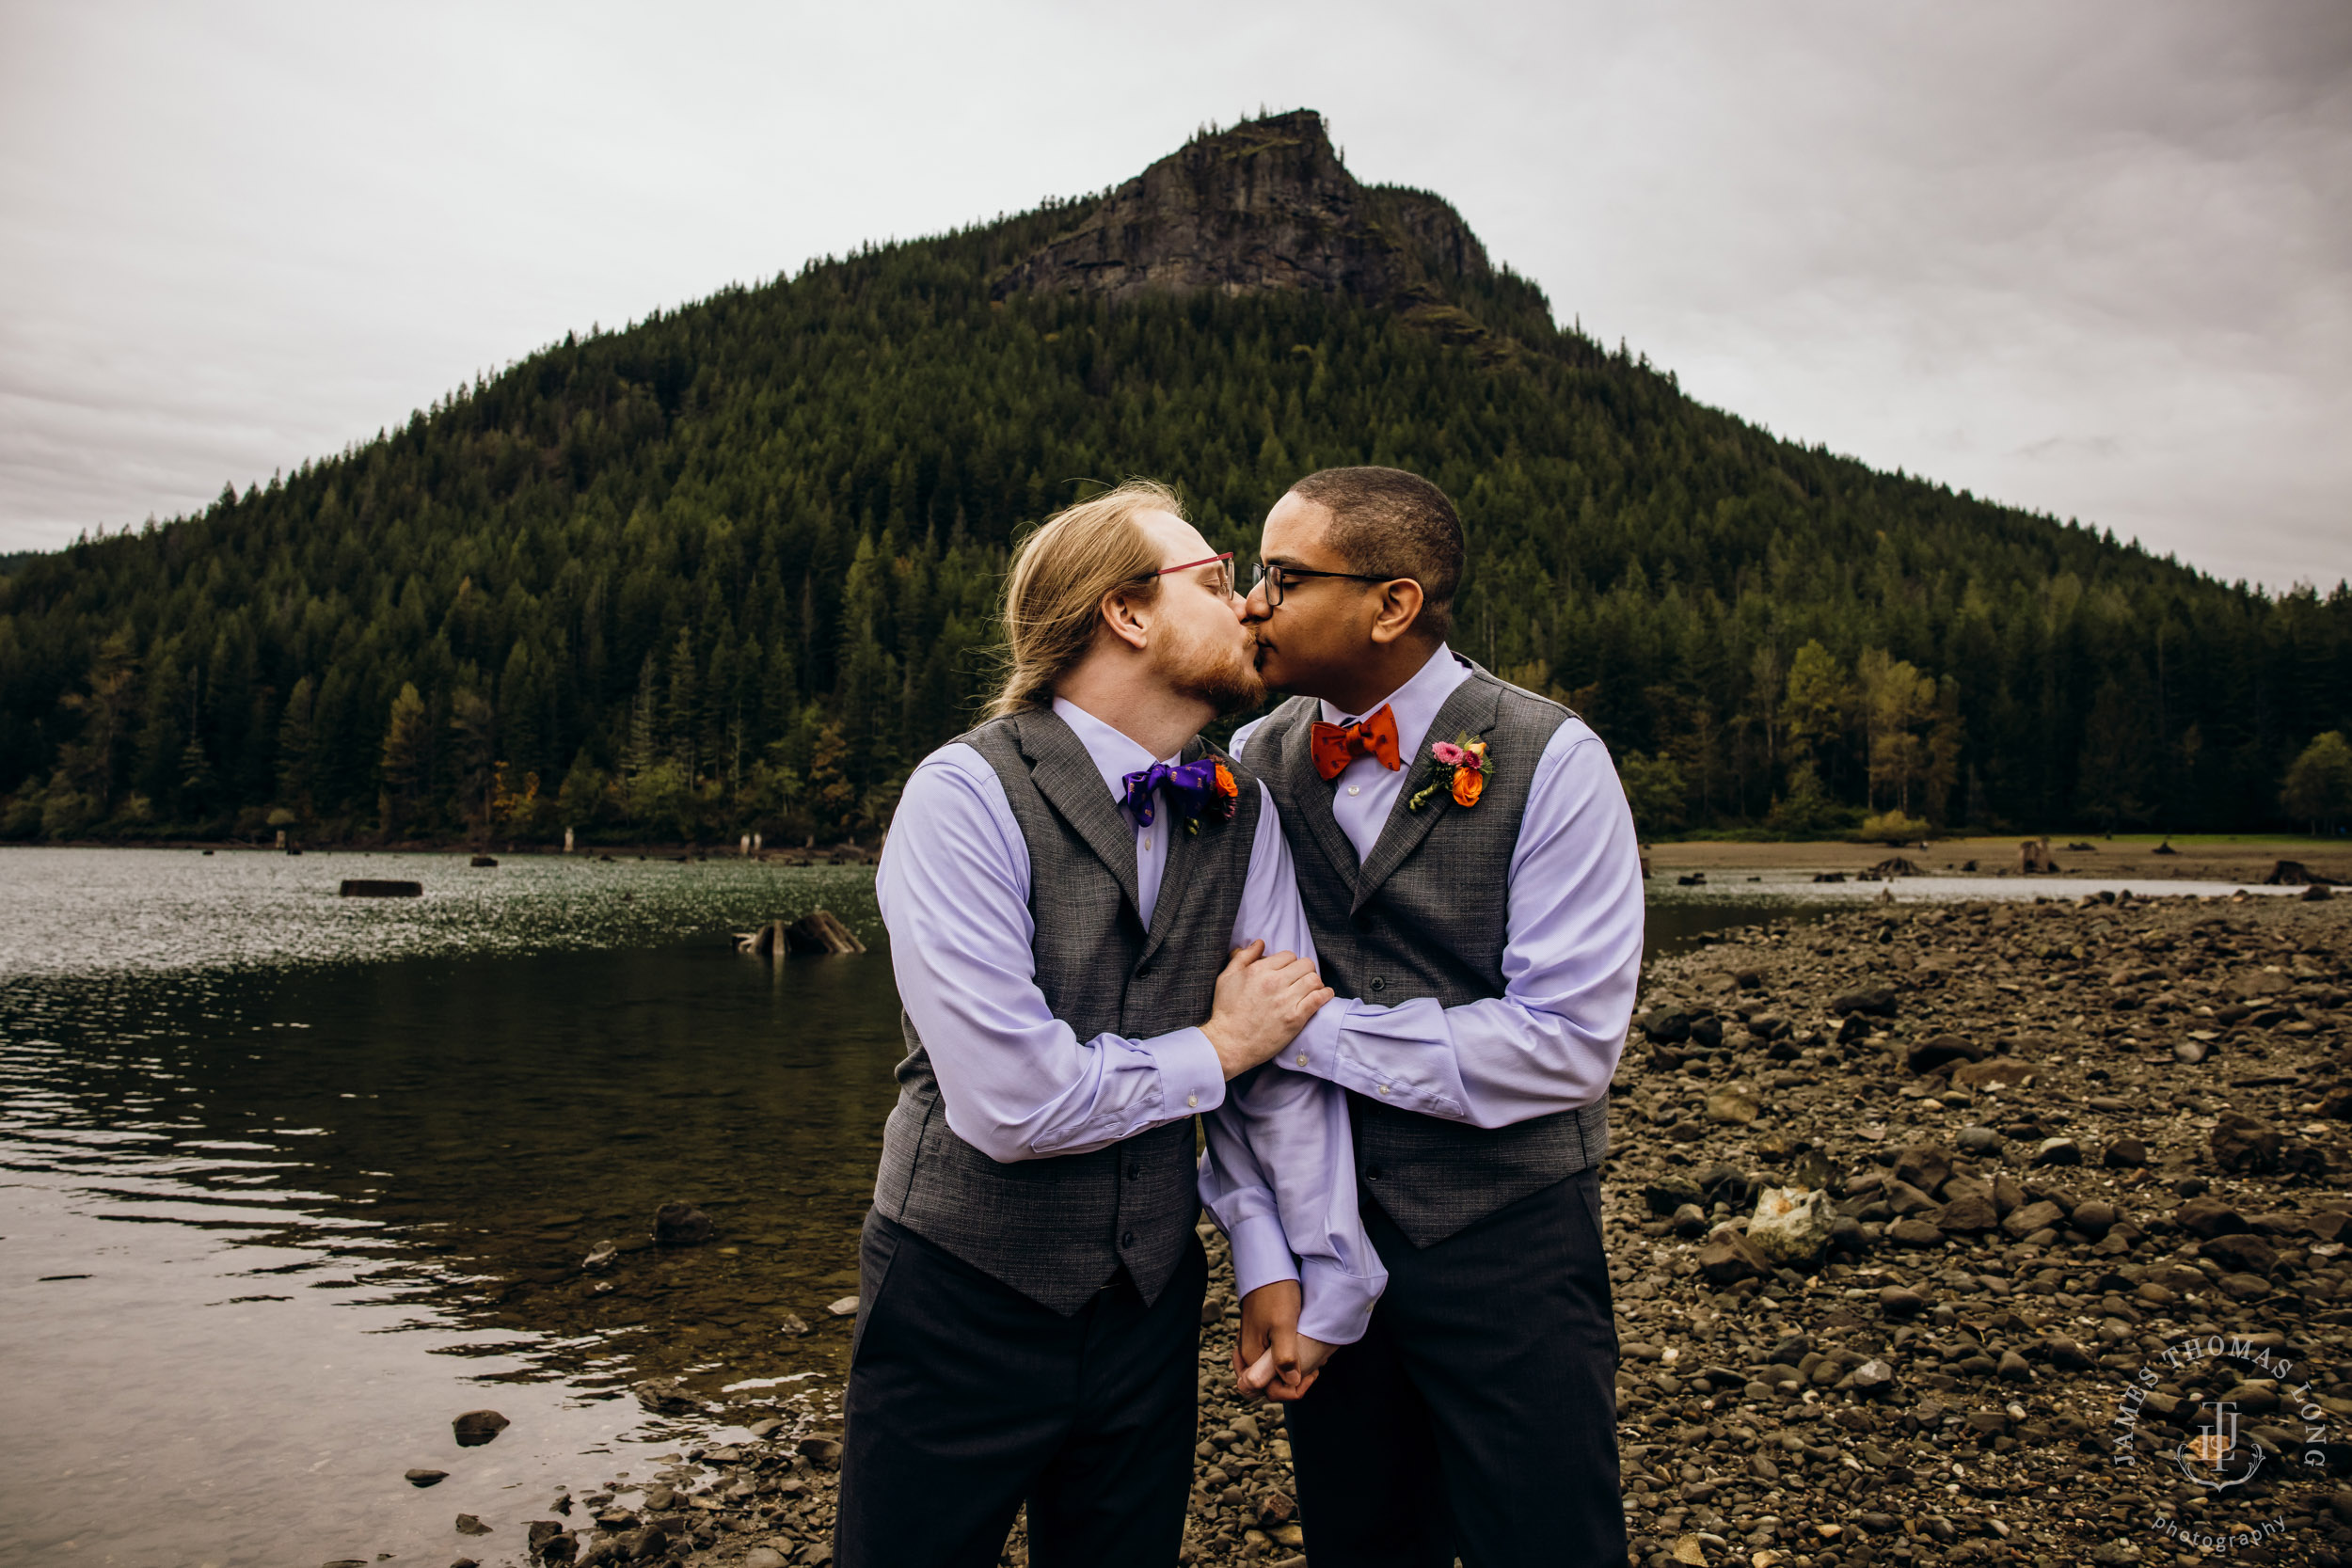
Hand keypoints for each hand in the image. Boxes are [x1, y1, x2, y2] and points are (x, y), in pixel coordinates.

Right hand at [1201, 941, 1334, 1080]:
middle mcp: (1274, 983)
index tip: (1288, 971)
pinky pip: (1319, 999)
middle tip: (1301, 979)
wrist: (1229, 1043)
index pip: (1288, 955)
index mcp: (1259, 971)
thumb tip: (1260, 943)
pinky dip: (1325, 994)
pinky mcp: (1295, 1018)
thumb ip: (1243, 957)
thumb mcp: (1226, 978)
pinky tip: (1324, 995)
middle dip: (1304, 970)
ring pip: (1314, 979)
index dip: (1289, 962)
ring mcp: (1286, 1001)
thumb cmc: (1225, 1011)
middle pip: (1305, 964)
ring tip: (1311, 988)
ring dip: (1315, 982)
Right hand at [1231, 1279, 1334, 1402]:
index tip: (1309, 1376)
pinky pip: (1269, 1358)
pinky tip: (1301, 1350)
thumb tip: (1291, 1383)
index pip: (1266, 1391)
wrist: (1267, 1266)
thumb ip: (1284, 1357)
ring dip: (1290, 1373)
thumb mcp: (1283, 1325)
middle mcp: (1247, 1353)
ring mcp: (1252, 1343)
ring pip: (1269, 1372)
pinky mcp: (1259, 1334)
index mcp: (1251, 1355)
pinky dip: (1286, 1360)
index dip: (1289, 1392)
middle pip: (1266, 1384)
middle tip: (1313, 1370)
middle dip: (1290, 1384)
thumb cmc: (1275, 1292)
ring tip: (1311, 1362)